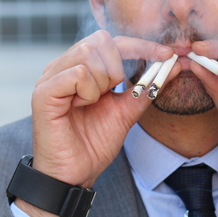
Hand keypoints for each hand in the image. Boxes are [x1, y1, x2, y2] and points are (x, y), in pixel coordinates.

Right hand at [23, 30, 172, 216]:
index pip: (112, 41)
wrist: (74, 175)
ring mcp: (50, 77)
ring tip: (93, 103)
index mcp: (80, 67)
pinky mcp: (43, 92)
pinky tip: (81, 106)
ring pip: (89, 54)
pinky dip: (88, 91)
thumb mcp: (126, 111)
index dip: (142, 46)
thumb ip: (147, 87)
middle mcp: (63, 66)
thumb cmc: (93, 144)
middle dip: (118, 67)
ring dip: (103, 81)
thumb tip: (174, 64)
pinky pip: (77, 74)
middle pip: (101, 40)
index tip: (169, 54)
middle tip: (112, 93)